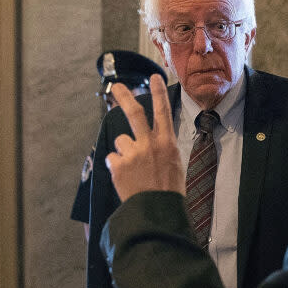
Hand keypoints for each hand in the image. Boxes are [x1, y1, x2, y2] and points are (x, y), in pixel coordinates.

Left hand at [105, 74, 184, 200]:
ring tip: (134, 169)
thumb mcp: (174, 164)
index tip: (154, 77)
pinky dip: (117, 166)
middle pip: (134, 113)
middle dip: (124, 97)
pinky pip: (113, 159)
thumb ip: (162, 148)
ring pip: (121, 142)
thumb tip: (150, 142)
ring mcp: (132, 153)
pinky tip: (127, 178)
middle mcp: (149, 144)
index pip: (163, 112)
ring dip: (124, 151)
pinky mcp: (118, 165)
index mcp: (167, 143)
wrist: (157, 210)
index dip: (158, 93)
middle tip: (116, 87)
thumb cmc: (169, 190)